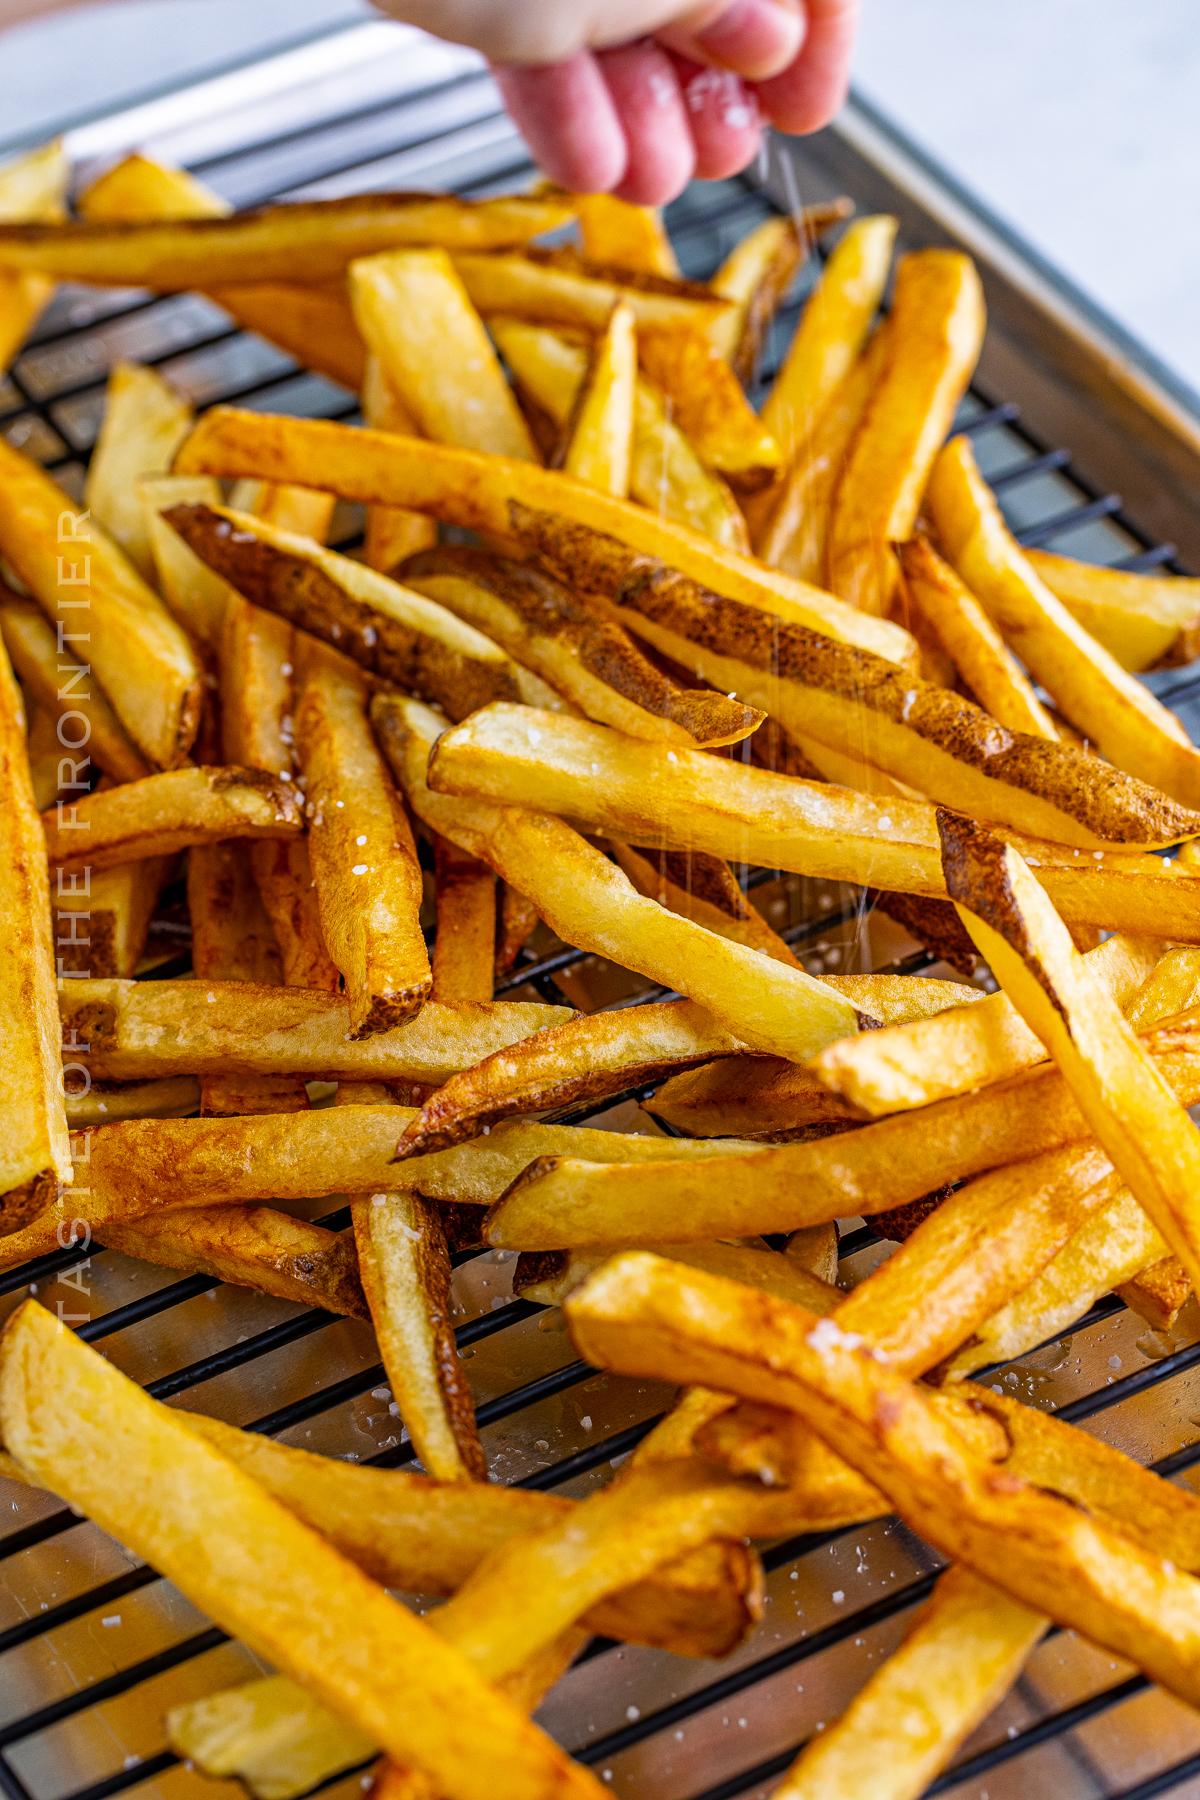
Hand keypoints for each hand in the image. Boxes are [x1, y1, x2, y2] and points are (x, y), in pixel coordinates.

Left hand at [375, 0, 859, 204]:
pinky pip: (532, 11)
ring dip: (637, 105)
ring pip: (613, 2)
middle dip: (712, 80)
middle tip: (720, 155)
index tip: (808, 109)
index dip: (818, 33)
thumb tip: (770, 36)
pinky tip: (580, 156)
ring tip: (644, 179)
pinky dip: (558, 84)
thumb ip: (723, 0)